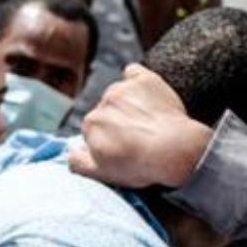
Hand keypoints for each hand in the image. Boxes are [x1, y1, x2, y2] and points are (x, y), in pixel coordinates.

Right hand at [70, 66, 212, 189]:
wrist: (175, 151)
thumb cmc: (141, 165)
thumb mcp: (102, 174)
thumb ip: (78, 162)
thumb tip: (71, 151)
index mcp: (91, 124)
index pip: (94, 129)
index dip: (108, 139)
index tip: (123, 147)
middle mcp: (103, 103)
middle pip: (107, 110)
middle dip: (118, 121)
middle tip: (138, 136)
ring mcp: (123, 89)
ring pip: (120, 94)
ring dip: (128, 104)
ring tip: (148, 121)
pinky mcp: (144, 79)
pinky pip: (133, 72)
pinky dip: (136, 81)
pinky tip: (146, 93)